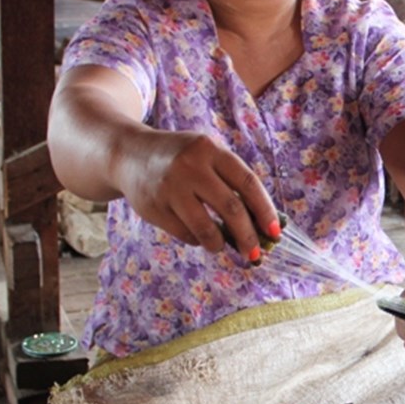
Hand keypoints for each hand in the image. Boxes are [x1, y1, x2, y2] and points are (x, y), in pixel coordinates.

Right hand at [115, 130, 278, 259]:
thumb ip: (232, 181)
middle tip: (254, 253)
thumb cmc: (181, 159)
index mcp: (210, 150)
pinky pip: (185, 234)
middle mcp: (190, 166)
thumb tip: (264, 222)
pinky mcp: (153, 207)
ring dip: (219, 244)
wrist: (129, 155)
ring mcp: (170, 187)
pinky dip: (196, 240)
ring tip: (221, 246)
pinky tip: (197, 235)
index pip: (248, 183)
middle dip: (247, 236)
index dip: (265, 210)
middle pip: (231, 209)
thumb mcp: (206, 156)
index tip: (275, 232)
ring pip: (206, 228)